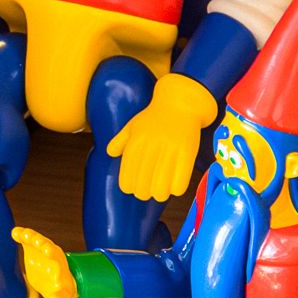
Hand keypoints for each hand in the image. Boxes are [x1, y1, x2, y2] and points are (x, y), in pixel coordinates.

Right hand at [12, 226, 76, 297]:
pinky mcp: (32, 248)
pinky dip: (22, 235)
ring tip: (22, 234)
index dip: (51, 254)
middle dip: (41, 243)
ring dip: (30, 236)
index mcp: (60, 265)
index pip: (57, 258)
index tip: (46, 251)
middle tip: (35, 240)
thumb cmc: (62, 290)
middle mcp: (52, 254)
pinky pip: (27, 239)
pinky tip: (15, 233)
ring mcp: (42, 249)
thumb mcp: (63, 296)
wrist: (55, 283)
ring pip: (36, 240)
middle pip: (47, 245)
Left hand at [106, 72, 215, 202]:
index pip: (127, 177)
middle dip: (143, 193)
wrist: (181, 103)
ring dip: (159, 194)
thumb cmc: (155, 116)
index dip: (129, 187)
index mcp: (136, 142)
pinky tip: (174, 186)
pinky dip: (175, 190)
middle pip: (142, 186)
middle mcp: (151, 147)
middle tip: (147, 191)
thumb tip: (110, 153)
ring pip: (160, 189)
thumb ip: (120, 140)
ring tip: (160, 191)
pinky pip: (180, 183)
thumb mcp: (133, 124)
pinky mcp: (187, 153)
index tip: (132, 188)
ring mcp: (170, 151)